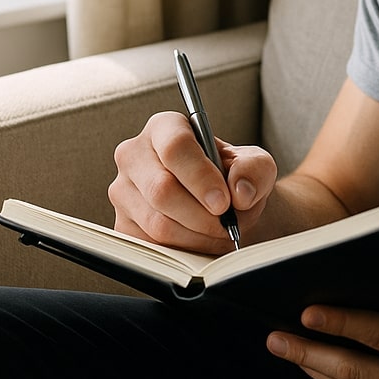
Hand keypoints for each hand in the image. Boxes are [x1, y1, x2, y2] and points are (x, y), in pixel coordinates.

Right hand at [108, 111, 277, 251]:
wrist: (223, 205)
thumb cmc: (234, 177)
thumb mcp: (255, 165)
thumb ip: (254, 170)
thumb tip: (239, 192)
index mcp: (165, 128)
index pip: (175, 147)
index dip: (200, 177)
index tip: (224, 201)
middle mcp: (134, 155)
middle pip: (161, 189)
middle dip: (201, 214)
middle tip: (227, 223)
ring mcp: (123, 191)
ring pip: (156, 222)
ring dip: (196, 235)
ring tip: (221, 232)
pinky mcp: (122, 224)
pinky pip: (151, 245)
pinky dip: (183, 250)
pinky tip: (202, 241)